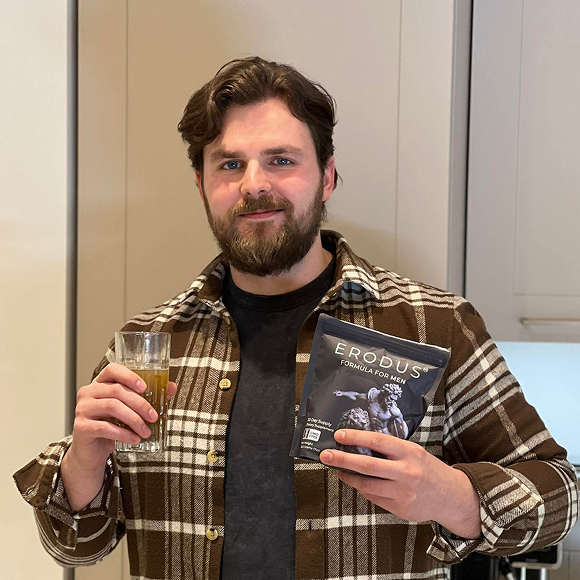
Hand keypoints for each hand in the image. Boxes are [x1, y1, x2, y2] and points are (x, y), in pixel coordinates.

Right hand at [61, 363, 176, 511]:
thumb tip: (171, 387)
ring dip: (134, 420)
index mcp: (100, 383)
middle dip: (140, 404)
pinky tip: (134, 439)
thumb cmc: (111, 425)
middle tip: (153, 416)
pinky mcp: (81, 427)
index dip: (129, 376)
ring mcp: (82, 408)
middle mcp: (88, 392)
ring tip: (146, 431)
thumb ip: (148, 397)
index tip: (145, 387)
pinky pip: (105, 427)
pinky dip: (124, 433)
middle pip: (117, 390)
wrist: (91, 451)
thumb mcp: (128, 409)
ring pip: (112, 407)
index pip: (112, 370)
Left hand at [320, 429, 480, 538]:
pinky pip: (374, 497)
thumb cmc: (428, 469)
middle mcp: (406, 472)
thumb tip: (360, 443)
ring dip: (348, 476)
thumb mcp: (413, 451)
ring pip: (367, 485)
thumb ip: (391, 449)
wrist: (451, 496)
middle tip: (325, 455)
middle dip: (343, 459)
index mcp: (409, 453)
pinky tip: (358, 482)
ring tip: (338, 469)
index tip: (339, 435)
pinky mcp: (400, 508)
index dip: (356, 437)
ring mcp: (403, 492)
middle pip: (368, 465)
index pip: (378, 441)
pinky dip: (363, 489)